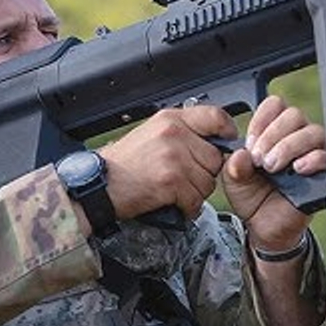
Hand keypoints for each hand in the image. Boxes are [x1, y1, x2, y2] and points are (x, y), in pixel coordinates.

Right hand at [98, 105, 235, 220]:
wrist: (98, 184)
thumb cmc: (123, 164)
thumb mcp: (152, 133)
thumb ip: (182, 133)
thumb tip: (212, 141)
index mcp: (171, 119)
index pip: (216, 117)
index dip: (227, 132)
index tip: (226, 143)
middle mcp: (175, 133)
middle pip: (215, 157)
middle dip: (204, 173)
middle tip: (185, 179)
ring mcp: (174, 157)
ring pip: (208, 181)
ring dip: (195, 193)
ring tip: (175, 192)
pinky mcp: (172, 181)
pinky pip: (196, 199)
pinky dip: (187, 207)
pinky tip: (172, 203)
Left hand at [222, 95, 325, 250]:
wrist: (265, 227)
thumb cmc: (253, 196)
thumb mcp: (234, 179)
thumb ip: (234, 164)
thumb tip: (241, 154)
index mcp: (274, 131)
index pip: (275, 105)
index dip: (262, 120)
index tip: (250, 143)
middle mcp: (296, 137)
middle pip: (294, 115)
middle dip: (273, 135)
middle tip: (259, 159)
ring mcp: (313, 153)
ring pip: (312, 132)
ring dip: (289, 146)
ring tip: (272, 167)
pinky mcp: (325, 172)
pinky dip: (313, 159)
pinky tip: (297, 169)